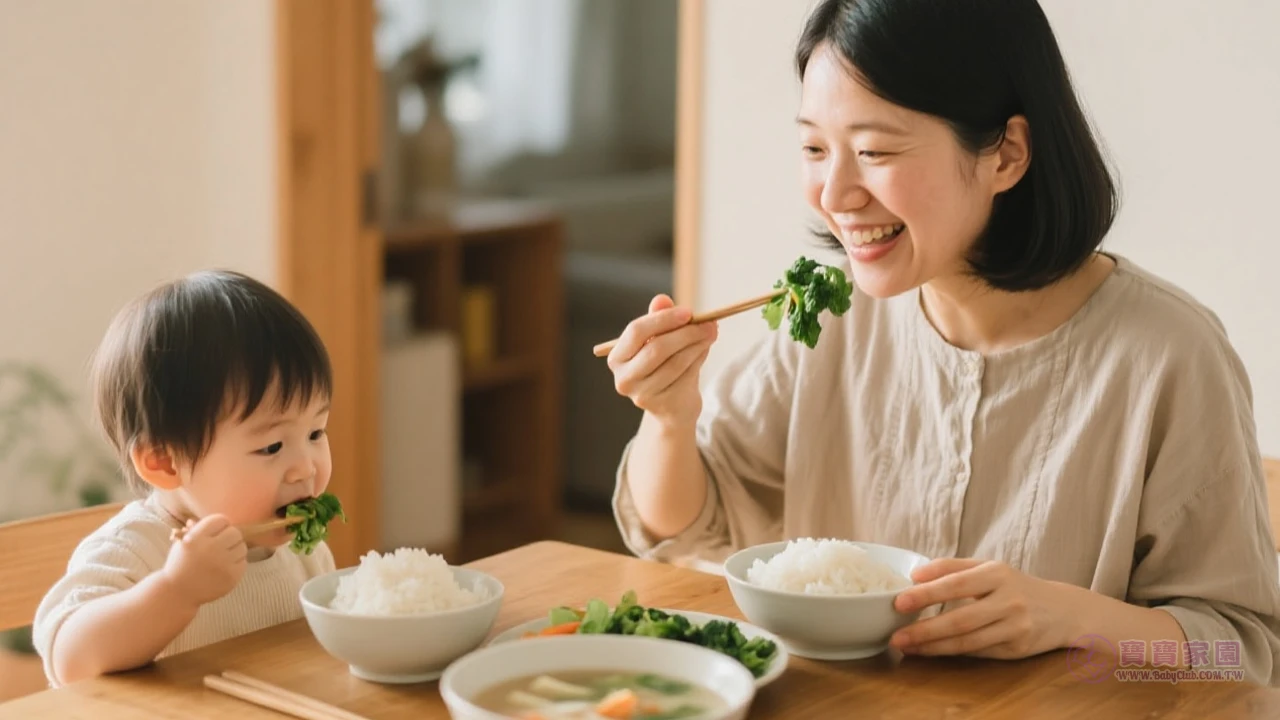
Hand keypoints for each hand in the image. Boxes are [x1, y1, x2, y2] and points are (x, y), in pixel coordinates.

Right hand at [161, 514, 246, 606]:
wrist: (177, 593)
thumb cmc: (179, 565)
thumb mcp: (181, 544)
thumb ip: (193, 530)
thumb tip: (195, 520)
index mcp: (197, 538)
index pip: (221, 520)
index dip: (221, 525)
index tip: (217, 532)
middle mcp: (211, 549)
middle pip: (235, 532)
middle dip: (230, 537)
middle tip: (223, 544)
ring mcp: (222, 564)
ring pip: (242, 547)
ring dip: (235, 550)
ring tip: (224, 556)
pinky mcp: (231, 577)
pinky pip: (244, 563)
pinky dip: (237, 564)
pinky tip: (225, 568)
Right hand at [608, 294, 717, 426]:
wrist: (673, 406)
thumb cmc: (663, 365)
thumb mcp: (660, 339)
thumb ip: (659, 319)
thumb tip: (661, 299)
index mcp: (617, 358)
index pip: (636, 331)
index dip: (663, 319)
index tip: (688, 312)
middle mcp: (624, 378)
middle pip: (657, 348)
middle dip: (686, 333)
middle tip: (709, 323)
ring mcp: (642, 395)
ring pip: (676, 362)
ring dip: (697, 345)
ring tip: (710, 334)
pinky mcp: (664, 405)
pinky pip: (687, 376)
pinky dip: (699, 359)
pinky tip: (704, 350)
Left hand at [888, 558, 1077, 658]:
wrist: (1063, 610)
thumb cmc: (1015, 586)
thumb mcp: (989, 568)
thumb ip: (952, 568)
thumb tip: (915, 575)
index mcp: (998, 573)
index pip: (957, 584)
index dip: (927, 594)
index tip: (900, 601)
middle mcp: (1009, 600)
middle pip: (961, 619)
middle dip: (925, 629)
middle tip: (897, 634)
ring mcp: (1015, 627)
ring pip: (968, 641)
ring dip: (933, 646)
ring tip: (907, 646)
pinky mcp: (1017, 649)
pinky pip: (978, 652)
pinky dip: (951, 653)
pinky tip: (930, 651)